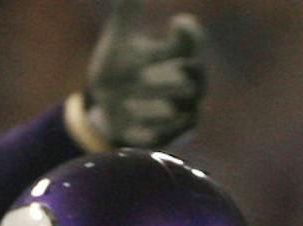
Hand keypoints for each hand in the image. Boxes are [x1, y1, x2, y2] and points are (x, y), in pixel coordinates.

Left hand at [77, 0, 206, 149]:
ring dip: (160, 105)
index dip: (190, 33)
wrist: (105, 107)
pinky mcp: (169, 136)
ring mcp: (179, 111)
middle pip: (196, 77)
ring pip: (187, 108)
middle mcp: (184, 83)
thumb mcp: (119, 37)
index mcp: (175, 55)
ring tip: (129, 104)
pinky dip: (155, 129)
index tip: (175, 23)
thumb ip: (128, 8)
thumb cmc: (117, 67)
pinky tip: (132, 121)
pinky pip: (172, 135)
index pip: (193, 42)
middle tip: (149, 74)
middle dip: (178, 73)